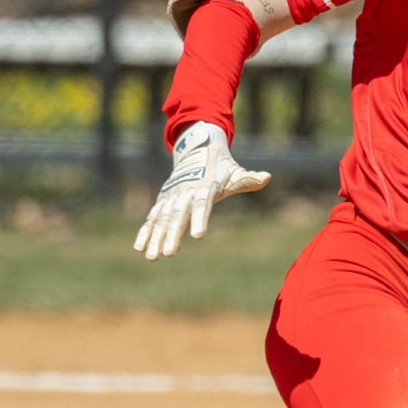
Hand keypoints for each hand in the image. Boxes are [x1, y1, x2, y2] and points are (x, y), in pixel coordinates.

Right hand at [134, 122, 270, 260]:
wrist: (197, 150)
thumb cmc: (221, 167)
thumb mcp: (235, 172)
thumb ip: (248, 179)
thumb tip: (267, 177)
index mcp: (204, 187)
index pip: (202, 205)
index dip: (200, 219)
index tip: (198, 235)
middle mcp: (185, 192)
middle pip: (177, 216)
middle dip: (172, 235)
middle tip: (169, 253)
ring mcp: (171, 196)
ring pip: (161, 219)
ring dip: (156, 238)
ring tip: (152, 257)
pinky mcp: (163, 200)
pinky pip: (153, 217)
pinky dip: (146, 231)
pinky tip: (139, 248)